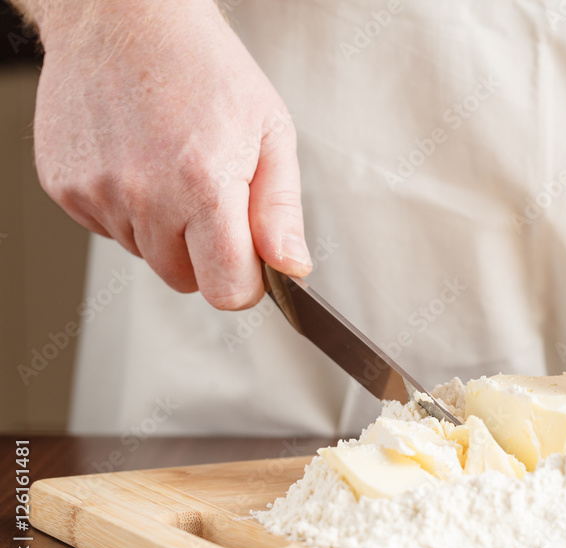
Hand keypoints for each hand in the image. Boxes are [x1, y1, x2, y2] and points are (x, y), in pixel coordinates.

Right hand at [32, 0, 310, 309]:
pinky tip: (138, 161)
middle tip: (212, 195)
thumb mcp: (271, 132)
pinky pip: (108, 230)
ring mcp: (97, 193)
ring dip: (165, 229)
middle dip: (206, 254)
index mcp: (202, 185)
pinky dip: (127, 210)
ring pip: (146, 255)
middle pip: (185, 280)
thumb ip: (281, 211)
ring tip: (172, 166)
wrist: (124, 18)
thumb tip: (290, 268)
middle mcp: (144, 195)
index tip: (251, 260)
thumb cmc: (204, 67)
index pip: (227, 291)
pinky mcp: (64, 187)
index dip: (246, 283)